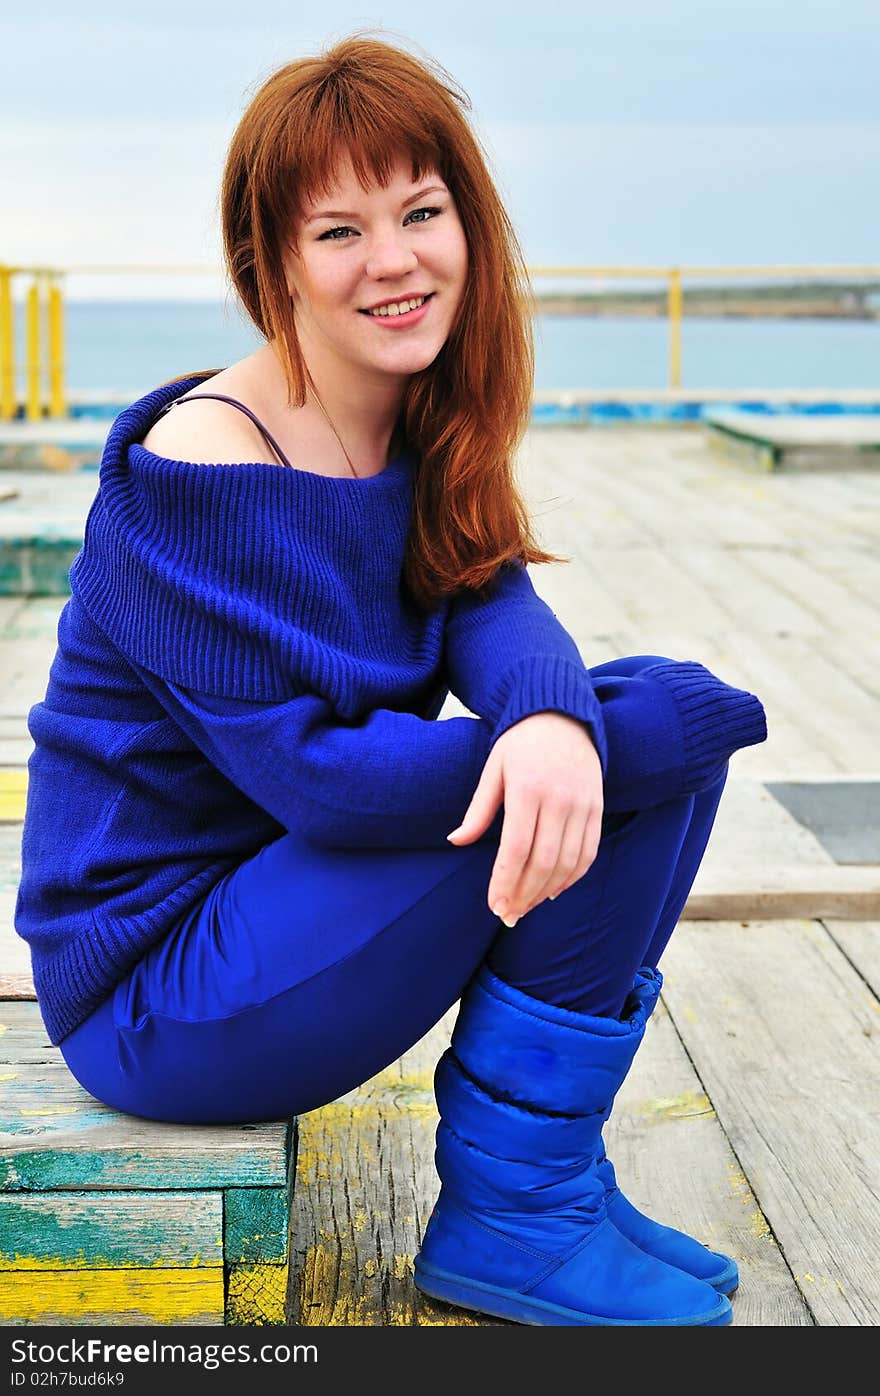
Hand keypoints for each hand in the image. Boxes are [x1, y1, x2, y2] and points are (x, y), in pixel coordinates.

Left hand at [447, 711, 603, 925]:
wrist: (564, 716)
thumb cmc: (520, 744)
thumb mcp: (493, 769)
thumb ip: (478, 809)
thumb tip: (455, 841)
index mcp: (528, 789)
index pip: (516, 848)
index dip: (505, 882)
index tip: (494, 905)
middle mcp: (559, 799)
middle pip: (543, 862)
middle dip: (524, 894)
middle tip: (508, 914)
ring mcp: (583, 805)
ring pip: (568, 863)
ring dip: (546, 891)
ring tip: (526, 906)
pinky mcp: (597, 808)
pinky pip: (588, 852)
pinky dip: (572, 877)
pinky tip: (553, 890)